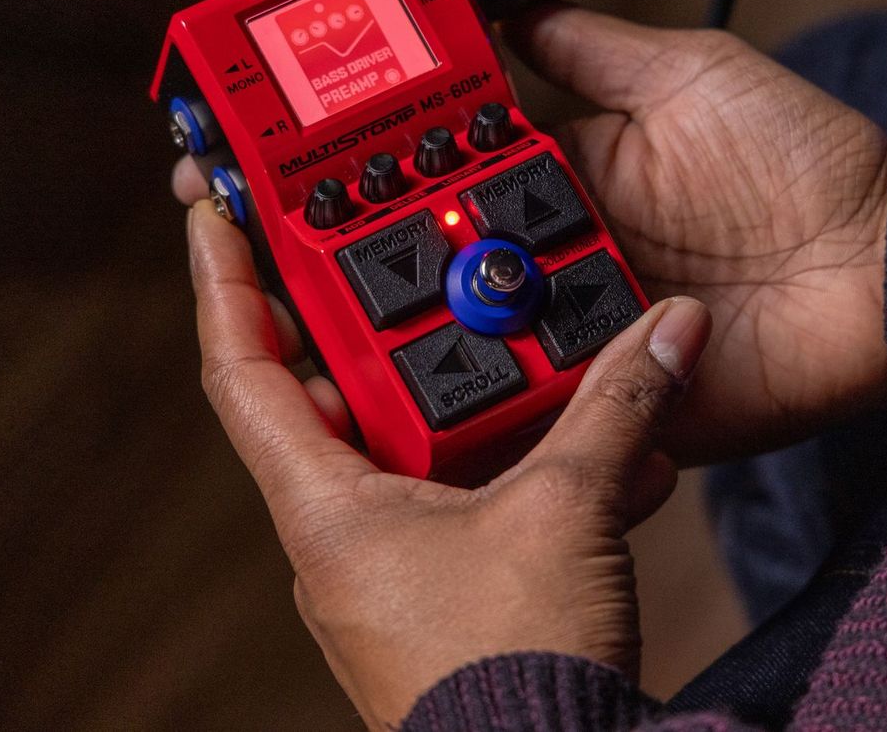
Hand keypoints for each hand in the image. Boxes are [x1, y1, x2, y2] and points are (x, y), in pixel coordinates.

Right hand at [171, 5, 886, 461]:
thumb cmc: (808, 157)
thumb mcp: (690, 70)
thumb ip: (591, 48)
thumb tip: (503, 5)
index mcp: (568, 174)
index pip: (444, 168)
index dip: (366, 163)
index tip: (282, 150)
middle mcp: (561, 254)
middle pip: (433, 257)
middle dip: (343, 252)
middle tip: (250, 235)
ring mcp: (584, 330)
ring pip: (466, 334)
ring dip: (391, 325)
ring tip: (298, 310)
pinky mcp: (618, 400)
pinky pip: (536, 411)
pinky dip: (475, 409)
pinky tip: (393, 393)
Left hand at [186, 203, 710, 728]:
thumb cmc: (508, 674)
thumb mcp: (567, 511)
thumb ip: (616, 407)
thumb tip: (667, 330)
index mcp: (326, 508)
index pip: (243, 371)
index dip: (227, 282)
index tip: (219, 212)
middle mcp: (345, 536)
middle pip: (344, 395)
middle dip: (393, 323)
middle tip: (420, 254)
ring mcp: (396, 569)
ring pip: (421, 447)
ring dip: (480, 395)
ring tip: (534, 342)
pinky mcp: (451, 595)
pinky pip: (473, 499)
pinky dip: (523, 462)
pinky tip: (600, 448)